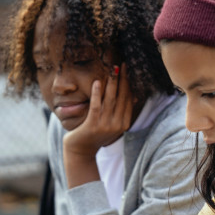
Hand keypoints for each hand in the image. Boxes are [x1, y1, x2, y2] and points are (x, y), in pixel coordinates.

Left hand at [62, 63, 133, 187]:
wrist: (81, 151)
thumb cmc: (95, 135)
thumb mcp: (111, 124)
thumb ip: (120, 112)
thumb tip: (132, 96)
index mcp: (123, 124)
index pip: (128, 99)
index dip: (128, 83)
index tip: (128, 69)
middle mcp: (117, 125)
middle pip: (121, 98)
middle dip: (122, 80)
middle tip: (123, 64)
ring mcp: (105, 126)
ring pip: (110, 100)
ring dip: (111, 83)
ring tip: (112, 68)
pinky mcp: (92, 125)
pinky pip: (96, 106)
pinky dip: (96, 94)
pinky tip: (97, 82)